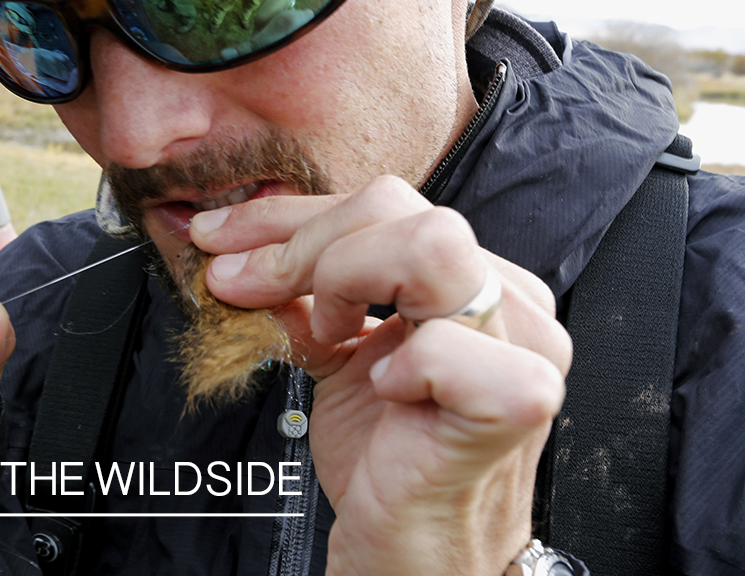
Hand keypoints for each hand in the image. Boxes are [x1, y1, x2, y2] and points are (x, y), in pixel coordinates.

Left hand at [190, 177, 570, 575]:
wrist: (412, 552)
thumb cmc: (385, 459)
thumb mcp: (332, 354)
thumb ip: (302, 293)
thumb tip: (238, 249)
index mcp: (471, 279)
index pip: (382, 203)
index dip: (287, 216)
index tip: (221, 241)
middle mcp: (507, 300)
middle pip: (397, 206)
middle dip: (298, 242)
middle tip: (247, 287)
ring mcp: (523, 346)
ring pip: (430, 246)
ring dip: (346, 282)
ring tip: (330, 336)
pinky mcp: (516, 404)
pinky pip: (446, 348)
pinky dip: (400, 365)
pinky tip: (382, 390)